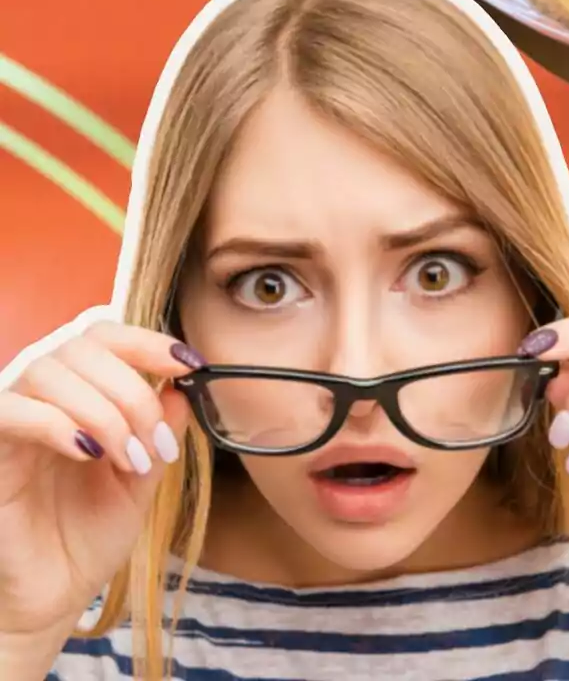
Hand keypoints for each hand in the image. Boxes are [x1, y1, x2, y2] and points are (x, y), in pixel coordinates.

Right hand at [0, 312, 198, 639]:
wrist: (52, 595)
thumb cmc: (90, 534)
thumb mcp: (143, 475)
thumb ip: (160, 429)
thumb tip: (182, 386)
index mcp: (79, 392)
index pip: (104, 334)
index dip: (147, 340)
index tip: (190, 364)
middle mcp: (40, 395)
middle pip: (82, 345)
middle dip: (132, 390)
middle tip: (154, 444)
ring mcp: (9, 418)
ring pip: (49, 370)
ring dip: (104, 410)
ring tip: (128, 459)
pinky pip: (9, 408)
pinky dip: (57, 422)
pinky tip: (88, 454)